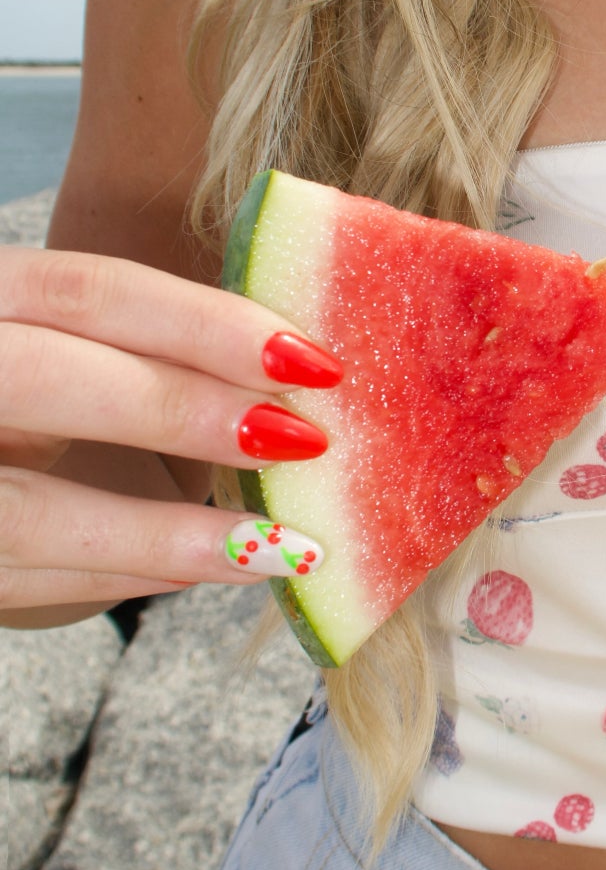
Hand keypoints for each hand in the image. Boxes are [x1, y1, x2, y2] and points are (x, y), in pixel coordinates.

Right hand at [0, 246, 338, 618]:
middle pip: (46, 378)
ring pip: (29, 512)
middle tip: (303, 441)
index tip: (313, 361)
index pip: (87, 291)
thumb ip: (131, 345)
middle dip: (181, 410)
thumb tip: (286, 369)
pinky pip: (14, 578)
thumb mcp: (42, 334)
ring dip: (166, 536)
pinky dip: (118, 578)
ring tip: (281, 548)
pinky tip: (203, 571)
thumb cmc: (13, 376)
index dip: (204, 324)